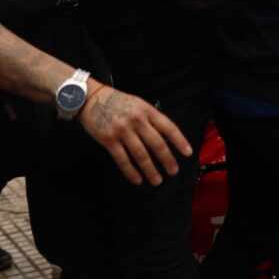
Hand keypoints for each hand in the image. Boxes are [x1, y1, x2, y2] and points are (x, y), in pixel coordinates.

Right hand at [79, 83, 193, 185]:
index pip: (168, 127)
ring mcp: (122, 130)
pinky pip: (122, 159)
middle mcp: (137, 120)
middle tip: (173, 171)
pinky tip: (137, 179)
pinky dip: (131, 171)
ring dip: (150, 170)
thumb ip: (151, 118)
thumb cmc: (117, 102)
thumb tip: (166, 138)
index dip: (179, 141)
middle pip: (157, 144)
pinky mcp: (108, 139)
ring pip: (141, 154)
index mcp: (147, 110)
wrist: (91, 98)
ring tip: (157, 180)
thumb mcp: (138, 104)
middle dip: (167, 160)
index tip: (188, 153)